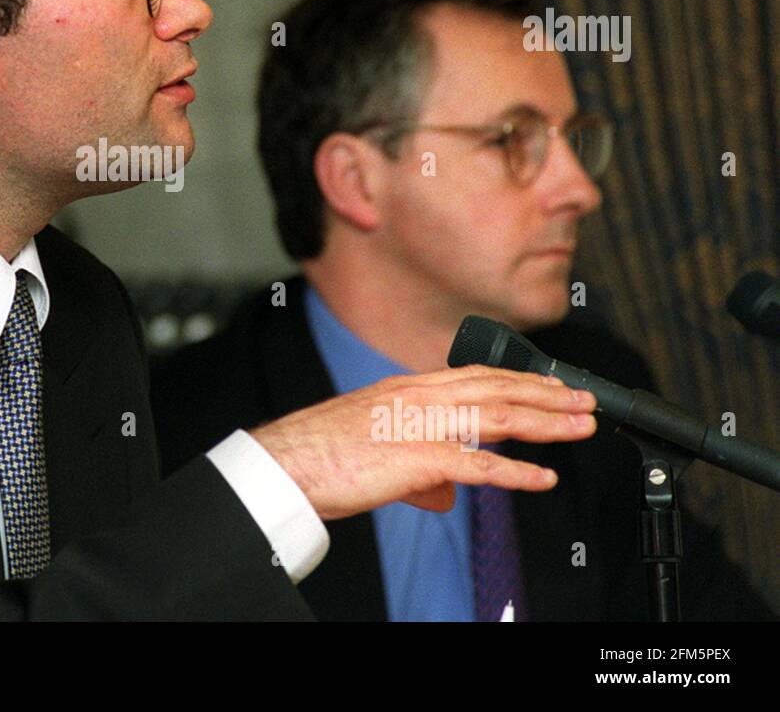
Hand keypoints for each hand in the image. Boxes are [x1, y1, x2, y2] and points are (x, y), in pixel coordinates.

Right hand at [250, 366, 596, 519]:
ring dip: (547, 422)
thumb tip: (447, 494)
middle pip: (497, 389)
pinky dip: (516, 473)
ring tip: (581, 426)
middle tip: (586, 400)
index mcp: (406, 389)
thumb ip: (419, 470)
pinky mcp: (416, 458)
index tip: (552, 386)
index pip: (476, 377)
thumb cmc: (320, 455)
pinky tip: (544, 478)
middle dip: (547, 394)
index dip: (520, 381)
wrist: (285, 463)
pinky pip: (478, 467)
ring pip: (498, 417)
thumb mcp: (376, 450)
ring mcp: (419, 425)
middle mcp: (418, 397)